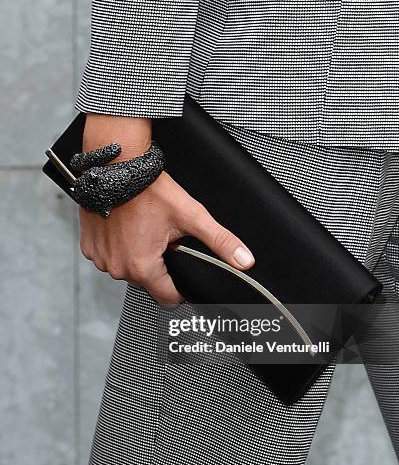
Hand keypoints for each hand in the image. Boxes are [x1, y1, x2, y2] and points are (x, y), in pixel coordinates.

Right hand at [79, 114, 254, 304]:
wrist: (117, 165)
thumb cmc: (150, 190)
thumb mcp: (191, 216)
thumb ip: (220, 241)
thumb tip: (245, 260)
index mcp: (143, 267)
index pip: (167, 298)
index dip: (179, 286)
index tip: (179, 266)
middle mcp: (118, 268)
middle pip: (147, 281)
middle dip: (158, 265)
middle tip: (161, 237)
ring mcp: (100, 258)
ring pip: (127, 268)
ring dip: (136, 255)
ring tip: (143, 229)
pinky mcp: (88, 246)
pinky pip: (108, 256)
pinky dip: (117, 246)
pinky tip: (125, 227)